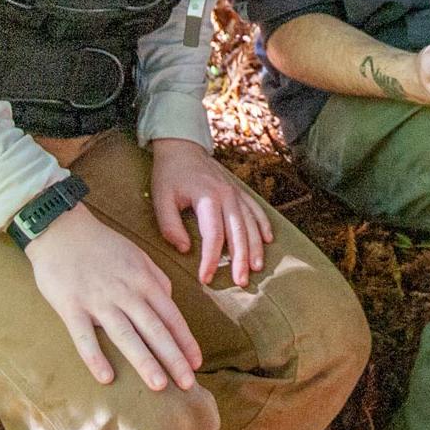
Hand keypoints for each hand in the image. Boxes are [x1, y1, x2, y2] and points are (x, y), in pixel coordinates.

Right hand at [25, 202, 201, 390]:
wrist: (61, 228)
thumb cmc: (101, 244)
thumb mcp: (137, 255)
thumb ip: (155, 278)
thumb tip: (169, 301)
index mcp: (143, 280)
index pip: (170, 315)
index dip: (185, 340)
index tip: (198, 363)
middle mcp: (125, 292)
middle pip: (154, 329)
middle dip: (173, 358)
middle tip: (188, 384)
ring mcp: (98, 300)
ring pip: (126, 335)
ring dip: (144, 361)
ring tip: (159, 385)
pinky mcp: (71, 307)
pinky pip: (85, 336)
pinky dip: (96, 357)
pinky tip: (107, 377)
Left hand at [151, 138, 272, 286]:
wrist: (182, 148)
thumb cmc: (170, 175)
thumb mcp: (161, 199)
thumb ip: (170, 226)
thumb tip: (185, 249)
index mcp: (207, 197)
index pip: (213, 235)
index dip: (211, 259)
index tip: (205, 278)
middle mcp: (226, 195)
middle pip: (238, 232)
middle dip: (240, 259)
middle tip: (241, 282)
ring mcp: (235, 193)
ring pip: (250, 223)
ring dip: (255, 246)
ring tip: (256, 268)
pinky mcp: (238, 192)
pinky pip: (255, 209)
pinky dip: (263, 225)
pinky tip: (268, 240)